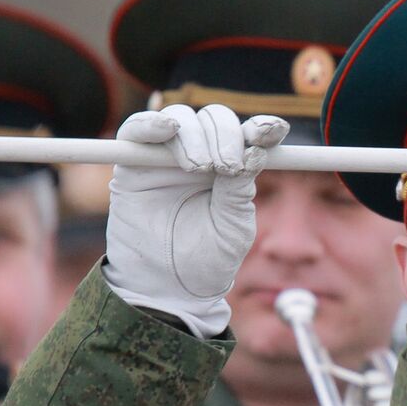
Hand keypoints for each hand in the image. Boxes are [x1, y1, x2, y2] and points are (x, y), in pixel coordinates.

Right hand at [102, 104, 287, 337]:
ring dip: (195, 135)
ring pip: (181, 118)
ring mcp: (167, 157)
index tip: (273, 131)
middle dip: (226, 135)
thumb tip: (251, 150)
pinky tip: (167, 129)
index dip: (263, 127)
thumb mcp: (233, 225)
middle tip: (227, 166)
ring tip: (199, 168)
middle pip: (215, 119)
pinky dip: (151, 122)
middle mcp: (203, 155)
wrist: (167, 287)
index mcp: (234, 168)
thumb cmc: (208, 258)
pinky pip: (136, 129)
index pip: (249, 135)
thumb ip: (239, 189)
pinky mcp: (133, 163)